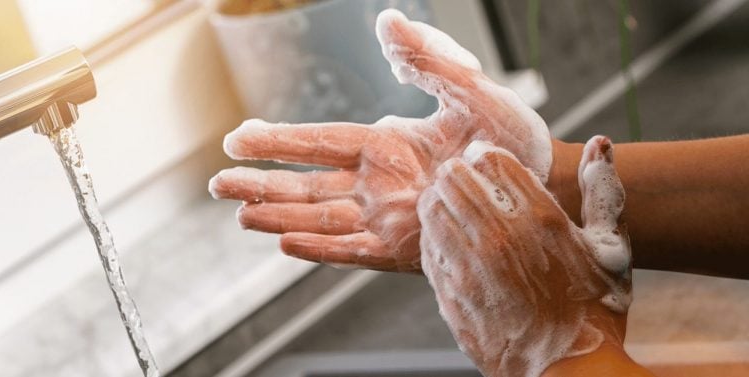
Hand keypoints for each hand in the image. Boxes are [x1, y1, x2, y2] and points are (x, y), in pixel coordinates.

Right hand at [209, 9, 550, 271]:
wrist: (544, 186)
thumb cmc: (512, 136)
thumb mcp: (472, 89)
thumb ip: (427, 60)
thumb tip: (386, 21)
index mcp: (386, 144)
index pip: (320, 142)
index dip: (278, 140)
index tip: (238, 138)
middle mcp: (378, 182)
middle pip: (308, 184)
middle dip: (262, 183)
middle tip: (218, 182)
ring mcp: (388, 218)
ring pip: (321, 218)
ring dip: (280, 217)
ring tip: (240, 215)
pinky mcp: (404, 249)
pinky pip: (354, 251)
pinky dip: (322, 249)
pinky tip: (286, 244)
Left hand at [419, 137, 632, 376]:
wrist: (567, 373)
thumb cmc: (595, 310)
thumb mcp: (611, 250)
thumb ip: (602, 193)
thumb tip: (600, 143)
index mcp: (540, 220)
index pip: (491, 159)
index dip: (486, 154)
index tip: (489, 161)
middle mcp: (499, 239)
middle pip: (454, 177)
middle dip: (459, 171)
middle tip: (465, 176)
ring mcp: (468, 267)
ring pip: (433, 207)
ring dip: (441, 198)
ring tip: (454, 202)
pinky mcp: (448, 292)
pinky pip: (426, 244)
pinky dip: (433, 232)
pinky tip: (449, 237)